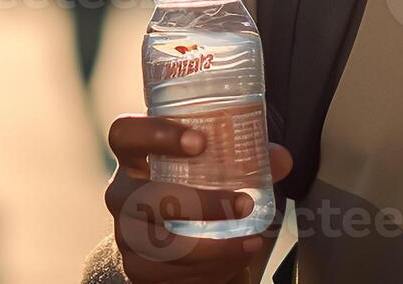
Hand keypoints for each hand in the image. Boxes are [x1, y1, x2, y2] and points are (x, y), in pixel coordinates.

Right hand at [105, 115, 293, 283]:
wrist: (174, 240)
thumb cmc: (194, 189)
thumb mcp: (218, 168)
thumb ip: (249, 157)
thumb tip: (279, 159)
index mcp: (136, 156)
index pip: (125, 134)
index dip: (156, 134)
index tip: (200, 140)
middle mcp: (123, 193)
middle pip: (147, 197)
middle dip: (201, 203)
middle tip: (244, 204)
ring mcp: (125, 233)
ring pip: (162, 244)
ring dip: (213, 247)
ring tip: (250, 241)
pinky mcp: (136, 268)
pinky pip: (169, 275)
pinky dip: (209, 270)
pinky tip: (233, 261)